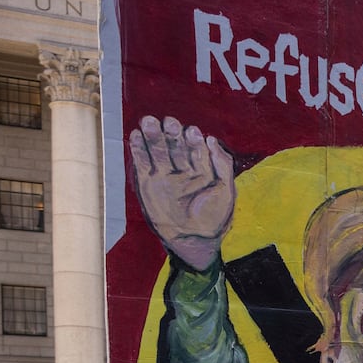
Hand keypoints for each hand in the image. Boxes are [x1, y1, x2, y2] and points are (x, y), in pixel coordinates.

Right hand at [128, 116, 234, 272]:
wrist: (194, 240)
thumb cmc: (214, 217)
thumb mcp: (226, 190)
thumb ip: (222, 164)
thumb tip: (212, 140)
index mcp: (201, 169)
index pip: (195, 148)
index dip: (192, 139)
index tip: (192, 131)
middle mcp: (181, 170)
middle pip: (175, 146)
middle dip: (172, 134)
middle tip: (169, 122)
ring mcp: (164, 176)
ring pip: (158, 151)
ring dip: (153, 137)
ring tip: (149, 122)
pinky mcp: (147, 183)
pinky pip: (141, 163)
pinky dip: (138, 150)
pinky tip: (136, 136)